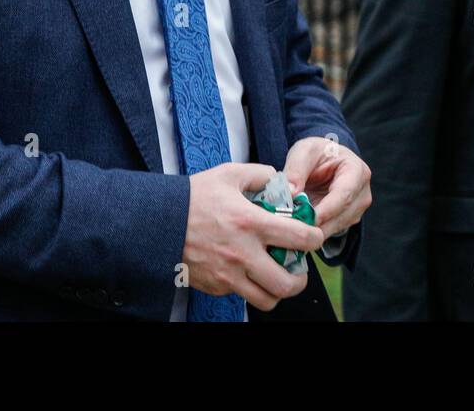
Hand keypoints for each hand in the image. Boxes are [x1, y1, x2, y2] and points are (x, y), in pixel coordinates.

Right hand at [181, 163, 325, 310]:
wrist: (158, 221)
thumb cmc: (195, 196)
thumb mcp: (229, 174)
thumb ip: (261, 175)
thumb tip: (283, 183)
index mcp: (251, 223)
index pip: (299, 238)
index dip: (314, 238)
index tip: (313, 236)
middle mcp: (242, 254)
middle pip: (287, 284)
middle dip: (300, 278)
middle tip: (298, 267)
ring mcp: (228, 275)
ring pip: (267, 300)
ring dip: (277, 290)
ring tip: (276, 276)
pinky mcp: (215, 286)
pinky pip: (242, 296)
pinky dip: (251, 288)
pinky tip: (248, 271)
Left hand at [283, 136, 371, 239]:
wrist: (325, 160)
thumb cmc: (317, 153)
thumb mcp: (304, 151)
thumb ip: (296, 169)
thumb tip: (291, 193)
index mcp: (357, 171)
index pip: (344, 195)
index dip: (326, 209)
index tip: (308, 219)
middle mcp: (362, 193)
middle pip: (341, 216)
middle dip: (317, 224)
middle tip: (292, 228)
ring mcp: (357, 209)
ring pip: (335, 227)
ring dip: (314, 229)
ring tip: (291, 227)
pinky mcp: (348, 220)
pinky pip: (330, 230)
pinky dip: (314, 231)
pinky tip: (298, 227)